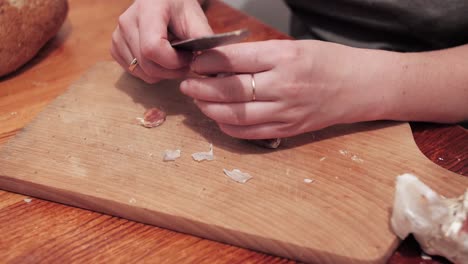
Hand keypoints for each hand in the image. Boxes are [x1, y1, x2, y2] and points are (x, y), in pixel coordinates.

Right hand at [111, 0, 212, 83]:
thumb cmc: (180, 8)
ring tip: (174, 59)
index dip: (174, 61)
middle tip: (186, 62)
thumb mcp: (195, 19)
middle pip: (148, 65)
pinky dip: (150, 72)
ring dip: (163, 73)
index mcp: (148, 9)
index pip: (153, 48)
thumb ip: (203, 40)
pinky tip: (160, 59)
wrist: (162, 1)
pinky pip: (133, 71)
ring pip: (141, 72)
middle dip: (172, 71)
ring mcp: (118, 34)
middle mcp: (127, 21)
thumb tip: (212, 66)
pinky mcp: (115, 46)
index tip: (189, 57)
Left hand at [180, 40, 389, 138]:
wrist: (361, 87)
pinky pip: (250, 132)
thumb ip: (259, 56)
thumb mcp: (294, 48)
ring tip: (197, 100)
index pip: (234, 60)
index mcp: (285, 57)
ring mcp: (286, 111)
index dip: (207, 62)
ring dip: (210, 108)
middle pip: (229, 89)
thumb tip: (221, 64)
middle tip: (187, 83)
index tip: (195, 62)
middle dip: (201, 87)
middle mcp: (284, 86)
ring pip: (235, 114)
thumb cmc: (328, 62)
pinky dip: (228, 126)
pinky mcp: (289, 129)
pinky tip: (218, 118)